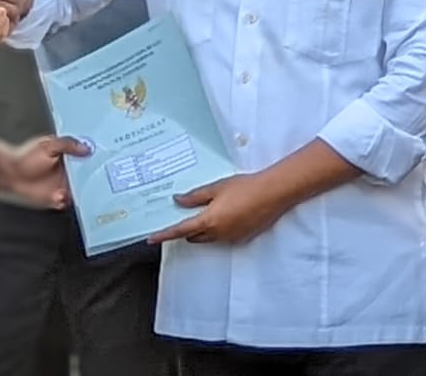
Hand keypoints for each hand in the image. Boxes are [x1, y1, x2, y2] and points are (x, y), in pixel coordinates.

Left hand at [6, 136, 89, 208]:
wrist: (9, 174)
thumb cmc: (25, 157)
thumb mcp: (48, 145)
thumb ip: (67, 145)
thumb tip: (86, 148)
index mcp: (68, 156)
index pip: (88, 158)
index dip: (96, 159)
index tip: (104, 159)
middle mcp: (68, 172)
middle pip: (88, 176)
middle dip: (94, 177)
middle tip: (97, 177)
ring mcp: (64, 185)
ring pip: (81, 190)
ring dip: (82, 191)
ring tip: (79, 188)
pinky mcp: (57, 198)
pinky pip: (68, 202)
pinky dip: (67, 201)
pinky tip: (61, 195)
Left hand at [147, 173, 286, 245]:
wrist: (273, 193)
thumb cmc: (244, 187)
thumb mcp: (216, 188)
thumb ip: (195, 197)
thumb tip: (178, 200)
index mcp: (208, 221)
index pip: (180, 231)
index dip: (164, 235)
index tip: (152, 238)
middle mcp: (218, 234)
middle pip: (194, 236)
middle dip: (186, 229)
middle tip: (186, 213)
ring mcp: (231, 238)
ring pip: (208, 238)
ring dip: (203, 229)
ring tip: (210, 209)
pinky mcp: (242, 238)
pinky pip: (223, 237)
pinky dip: (218, 229)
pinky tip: (227, 213)